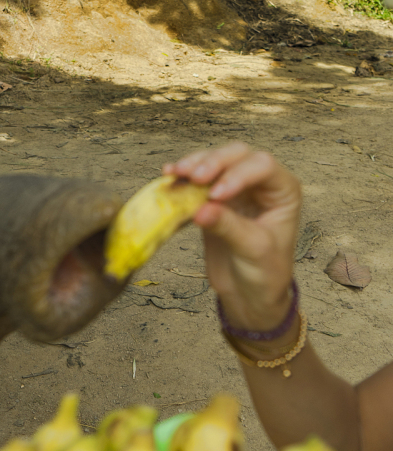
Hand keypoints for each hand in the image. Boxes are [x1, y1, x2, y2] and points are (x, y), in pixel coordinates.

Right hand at [163, 142, 300, 331]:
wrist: (249, 295)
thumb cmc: (264, 273)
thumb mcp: (252, 250)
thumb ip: (229, 226)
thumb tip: (200, 210)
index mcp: (283, 191)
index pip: (262, 166)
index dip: (238, 174)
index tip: (216, 195)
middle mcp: (260, 183)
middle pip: (237, 155)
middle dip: (213, 162)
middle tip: (193, 177)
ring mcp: (235, 187)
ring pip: (215, 161)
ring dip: (194, 164)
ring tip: (175, 173)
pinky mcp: (212, 198)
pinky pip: (197, 180)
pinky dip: (182, 178)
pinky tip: (168, 176)